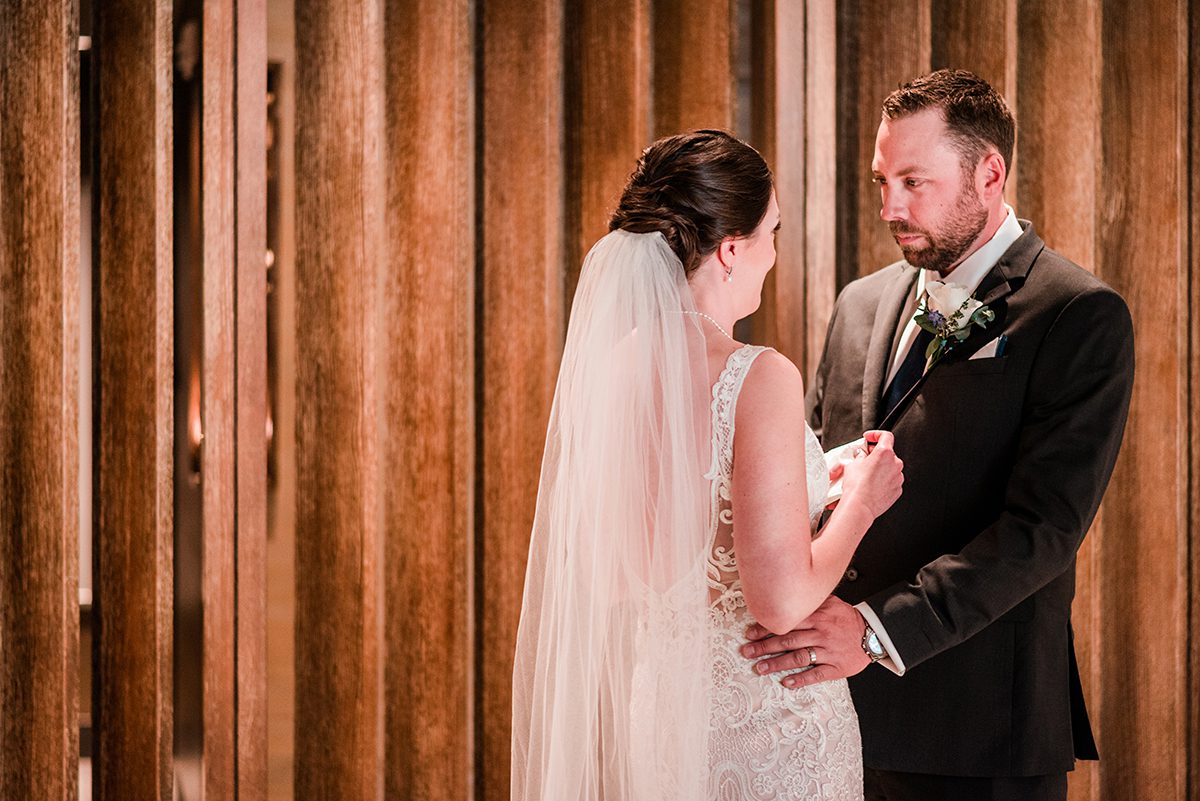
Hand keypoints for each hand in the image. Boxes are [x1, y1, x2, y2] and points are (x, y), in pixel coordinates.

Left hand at [740, 596, 871, 688]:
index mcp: (818, 617)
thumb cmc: (846, 619)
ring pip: (799, 658)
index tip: (750, 633)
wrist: (873, 635)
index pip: (788, 622)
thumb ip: (810, 600)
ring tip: (759, 668)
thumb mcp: (831, 603)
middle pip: (788, 641)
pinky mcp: (837, 668)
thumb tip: (786, 592)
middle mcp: (821, 633)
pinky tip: (786, 683)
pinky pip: (817, 675)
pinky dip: (801, 679)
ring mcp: (829, 651)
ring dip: (777, 664)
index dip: (767, 628)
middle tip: (746, 651)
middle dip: (764, 646)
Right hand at [839, 430, 902, 519]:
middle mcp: (895, 463)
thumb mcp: (852, 463)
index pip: (885, 436)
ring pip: (890, 468)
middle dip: (876, 454)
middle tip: (864, 458)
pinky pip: (891, 481)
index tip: (869, 438)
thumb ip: (861, 455)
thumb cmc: (856, 485)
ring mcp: (898, 477)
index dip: (876, 435)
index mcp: (885, 453)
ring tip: (866, 475)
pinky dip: (883, 481)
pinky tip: (872, 485)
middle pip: (887, 453)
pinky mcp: (897, 489)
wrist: (860, 505)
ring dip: (880, 468)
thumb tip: (862, 455)